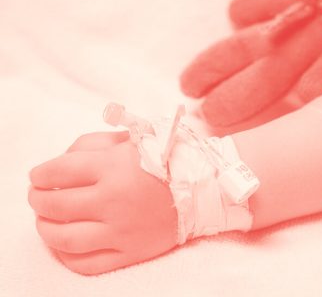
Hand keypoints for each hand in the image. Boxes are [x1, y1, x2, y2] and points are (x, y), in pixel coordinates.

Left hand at [28, 132, 178, 274]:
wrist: (202, 188)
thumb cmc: (165, 159)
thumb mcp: (130, 139)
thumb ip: (91, 144)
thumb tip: (59, 163)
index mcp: (115, 167)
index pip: (58, 172)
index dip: (41, 173)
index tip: (39, 175)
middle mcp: (115, 201)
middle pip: (55, 205)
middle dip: (38, 198)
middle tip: (38, 194)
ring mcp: (122, 231)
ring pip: (65, 239)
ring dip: (45, 228)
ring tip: (45, 220)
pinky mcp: (131, 253)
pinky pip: (87, 264)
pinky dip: (66, 256)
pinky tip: (64, 243)